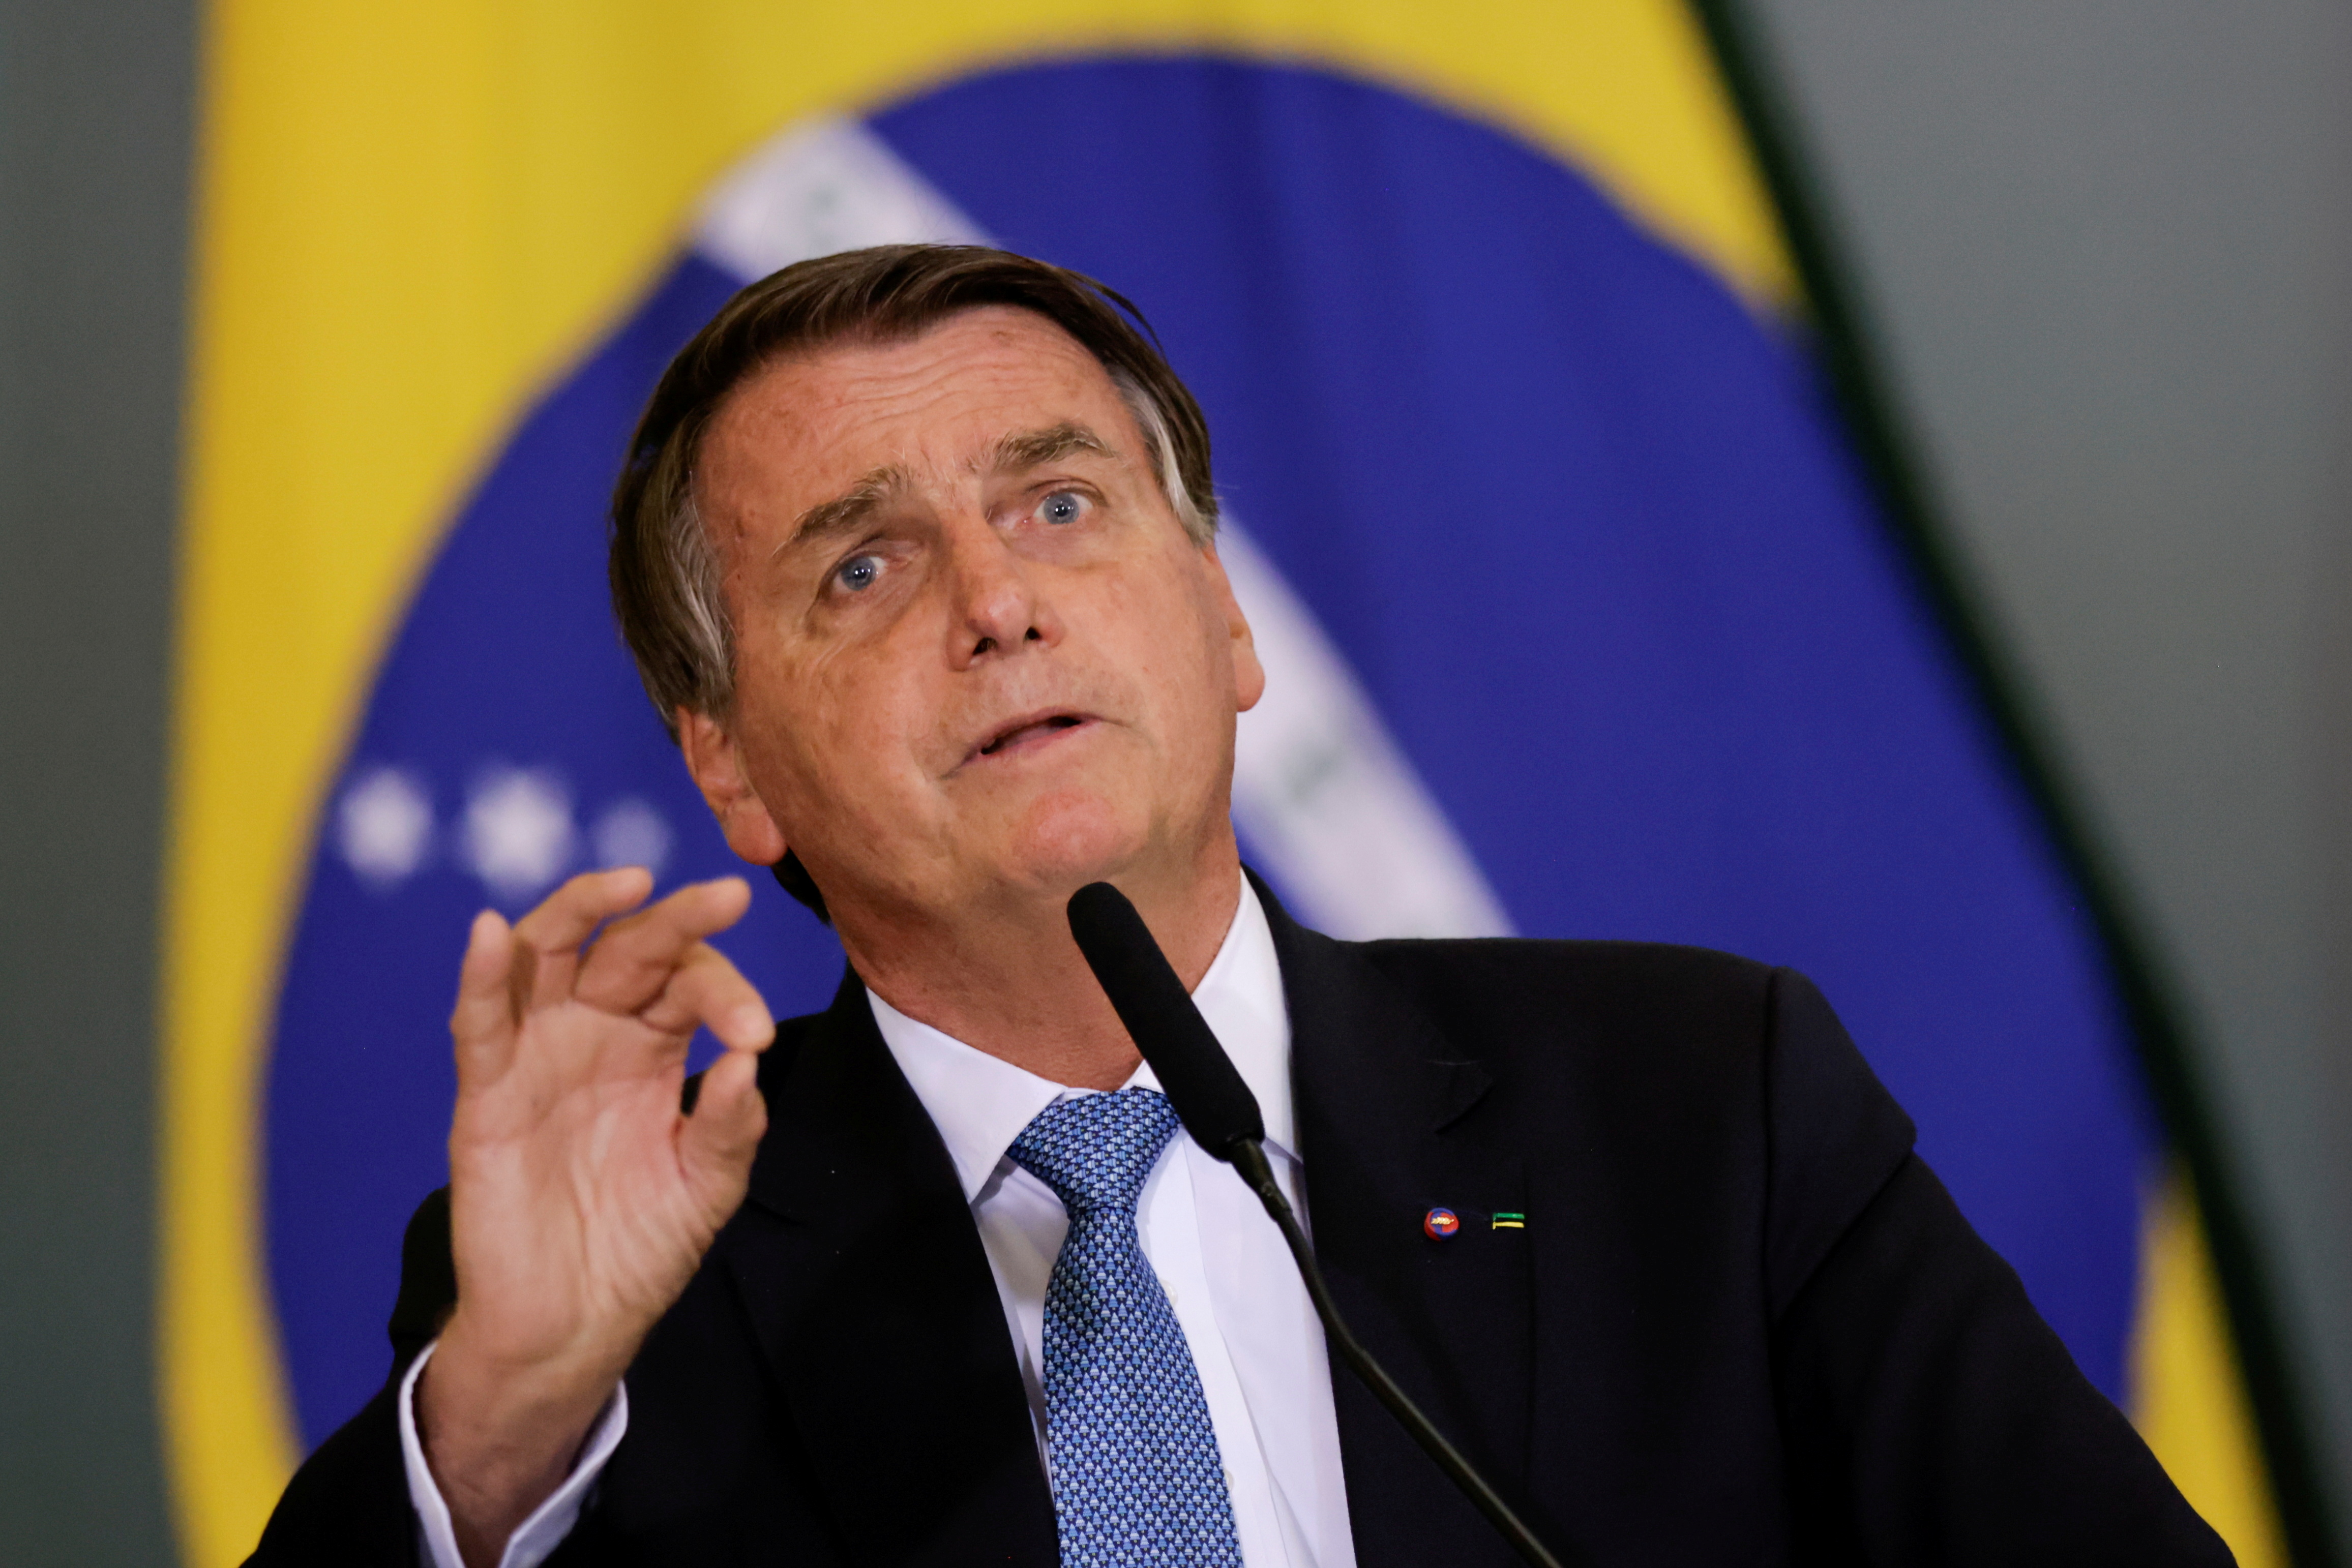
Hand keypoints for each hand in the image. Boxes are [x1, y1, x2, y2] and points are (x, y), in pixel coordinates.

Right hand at [415, 869, 772, 1564]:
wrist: (573, 1327)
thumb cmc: (640, 1249)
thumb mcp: (705, 1187)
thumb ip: (728, 1126)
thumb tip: (745, 1062)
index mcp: (654, 1047)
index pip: (692, 985)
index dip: (728, 994)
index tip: (756, 1033)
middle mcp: (596, 1034)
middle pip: (630, 949)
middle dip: (677, 919)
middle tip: (727, 896)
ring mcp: (538, 1055)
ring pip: (547, 955)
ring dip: (581, 908)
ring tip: (626, 878)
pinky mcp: (486, 1095)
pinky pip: (478, 1024)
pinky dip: (478, 974)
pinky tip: (485, 930)